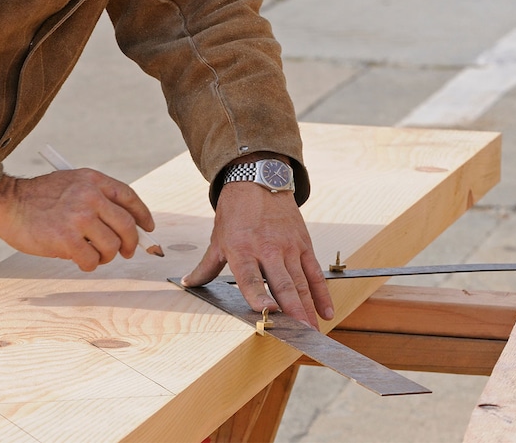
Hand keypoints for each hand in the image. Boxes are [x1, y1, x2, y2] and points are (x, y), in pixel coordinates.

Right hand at [0, 170, 154, 270]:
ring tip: (93, 256)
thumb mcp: (70, 183)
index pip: (129, 198)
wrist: (6, 204)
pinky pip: (92, 260)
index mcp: (92, 180)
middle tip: (126, 252)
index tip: (147, 228)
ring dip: (106, 256)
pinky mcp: (67, 239)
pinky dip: (89, 265)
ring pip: (112, 246)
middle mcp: (89, 196)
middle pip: (126, 225)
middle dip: (130, 243)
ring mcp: (79, 218)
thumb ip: (95, 198)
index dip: (142, 215)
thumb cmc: (36, 199)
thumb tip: (125, 225)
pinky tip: (80, 261)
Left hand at [181, 181, 333, 328]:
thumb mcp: (217, 239)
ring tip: (312, 331)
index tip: (269, 311)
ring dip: (308, 308)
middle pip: (283, 284)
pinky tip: (326, 311)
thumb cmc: (235, 212)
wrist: (257, 180)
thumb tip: (188, 284)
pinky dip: (321, 293)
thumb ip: (206, 267)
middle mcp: (267, 250)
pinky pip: (315, 272)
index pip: (250, 278)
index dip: (259, 295)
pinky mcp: (303, 244)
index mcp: (242, 250)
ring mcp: (288, 247)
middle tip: (300, 334)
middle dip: (293, 311)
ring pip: (301, 282)